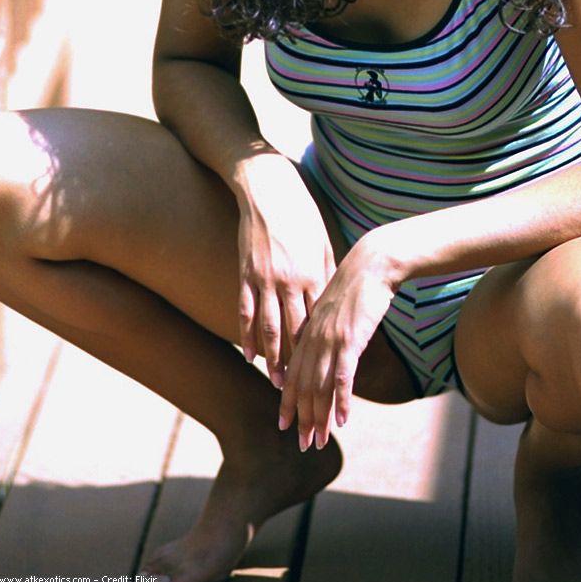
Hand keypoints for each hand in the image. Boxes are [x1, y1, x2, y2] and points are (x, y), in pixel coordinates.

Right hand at [235, 153, 335, 387]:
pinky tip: (250, 355)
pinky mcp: (246, 274)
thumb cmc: (302, 217)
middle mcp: (290, 281)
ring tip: (278, 382)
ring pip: (270, 327)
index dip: (324, 348)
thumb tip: (334, 299)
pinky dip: (248, 336)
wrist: (271, 192)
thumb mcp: (322, 243)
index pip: (320, 321)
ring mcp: (266, 279)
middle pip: (296, 331)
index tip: (330, 369)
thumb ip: (326, 273)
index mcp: (314, 274)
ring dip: (274, 358)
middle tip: (304, 388)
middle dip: (300, 363)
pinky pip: (246, 311)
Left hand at [278, 238, 393, 449]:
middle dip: (302, 418)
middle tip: (302, 444)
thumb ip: (325, 331)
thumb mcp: (334, 310)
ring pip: (319, 386)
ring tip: (318, 441)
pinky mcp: (350, 339)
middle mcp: (314, 338)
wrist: (370, 264)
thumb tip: (326, 351)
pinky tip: (341, 421)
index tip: (284, 424)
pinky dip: (340, 401)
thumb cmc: (356, 286)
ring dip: (318, 417)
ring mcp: (331, 340)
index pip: (293, 374)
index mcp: (308, 331)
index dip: (288, 401)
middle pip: (303, 386)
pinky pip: (342, 377)